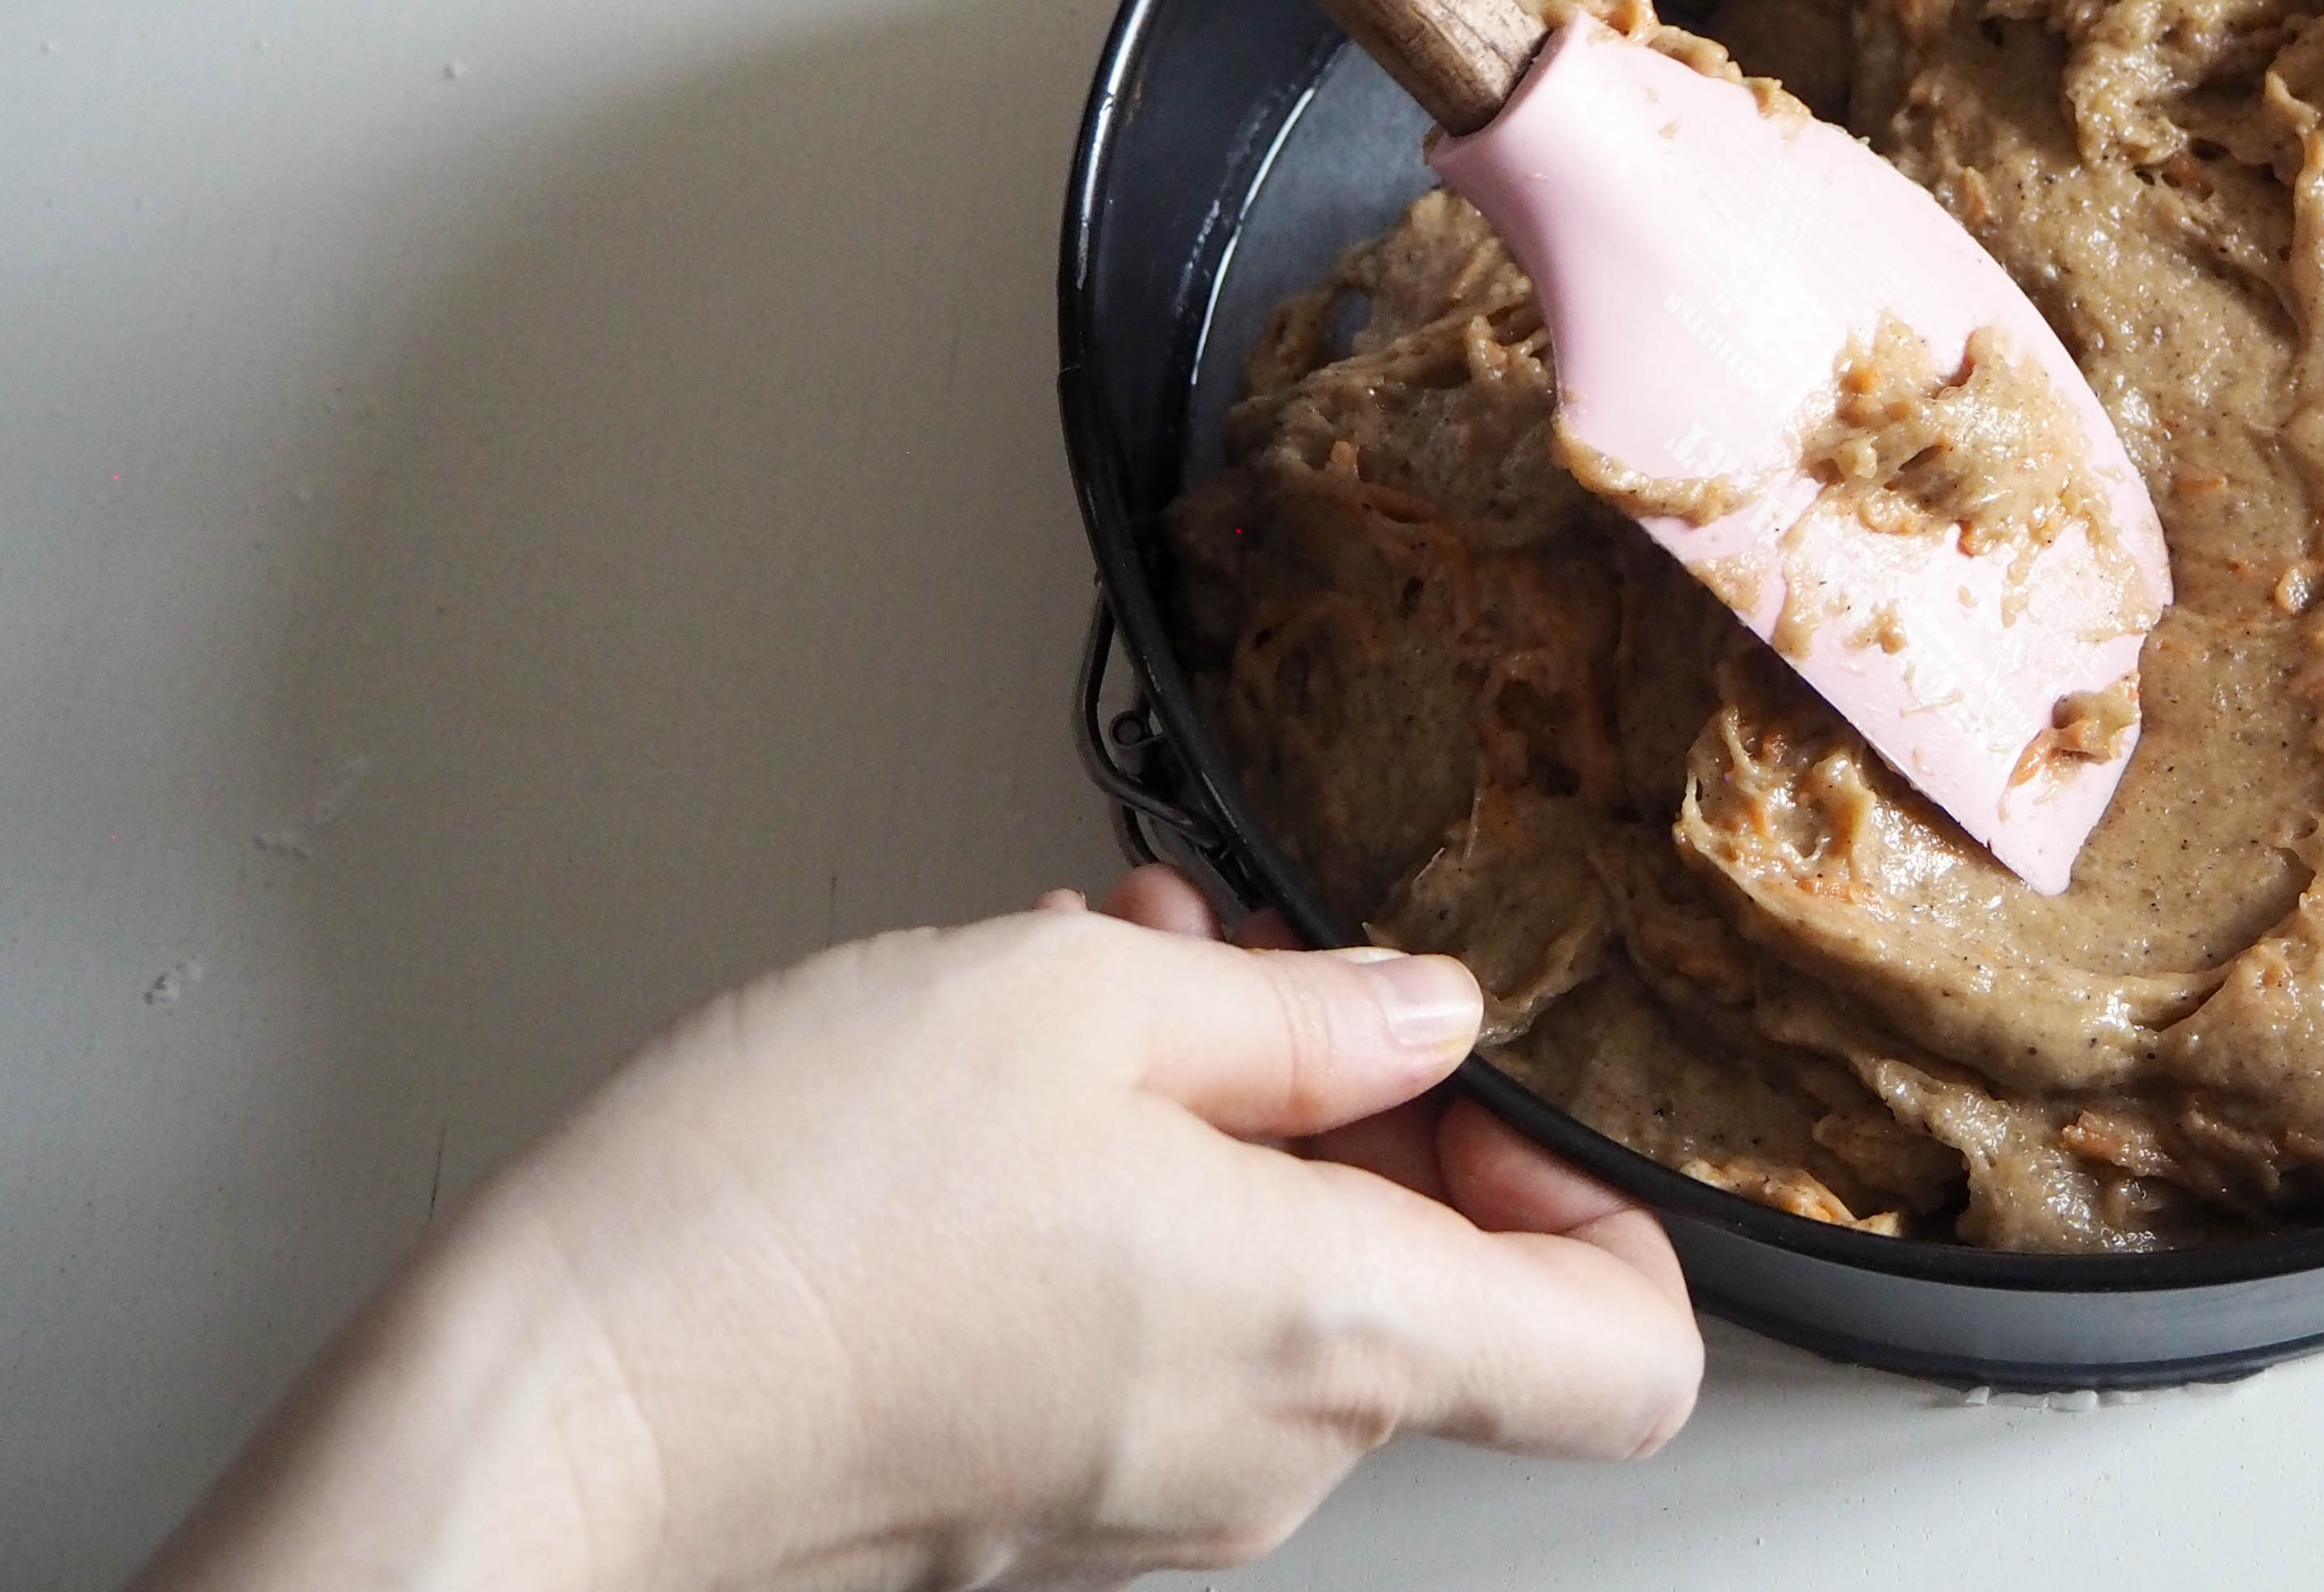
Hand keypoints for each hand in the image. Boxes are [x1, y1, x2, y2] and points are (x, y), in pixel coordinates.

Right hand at [138, 870, 1699, 1589]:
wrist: (555, 1408)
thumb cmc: (789, 1223)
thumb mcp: (1076, 1003)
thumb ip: (1298, 1012)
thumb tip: (1417, 1015)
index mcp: (1332, 1331)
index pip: (1630, 1352)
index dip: (1608, 1204)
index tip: (1494, 1083)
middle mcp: (1271, 1449)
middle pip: (1441, 1288)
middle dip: (1360, 1095)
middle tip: (1244, 963)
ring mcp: (1156, 1496)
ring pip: (1287, 1287)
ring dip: (1228, 1119)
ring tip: (1095, 986)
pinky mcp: (1047, 1498)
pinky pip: (1168, 1336)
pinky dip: (1139, 1200)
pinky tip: (1020, 1090)